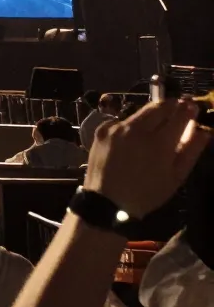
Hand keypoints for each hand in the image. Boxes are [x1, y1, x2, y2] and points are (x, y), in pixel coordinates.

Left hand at [86, 97, 210, 217]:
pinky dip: (133, 125)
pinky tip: (135, 139)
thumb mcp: (176, 176)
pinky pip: (123, 121)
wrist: (107, 201)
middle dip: (172, 105)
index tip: (193, 106)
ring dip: (153, 114)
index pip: (179, 114)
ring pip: (141, 112)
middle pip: (159, 106)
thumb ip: (191, 150)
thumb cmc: (147, 193)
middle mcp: (136, 129)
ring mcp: (116, 127)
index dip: (188, 108)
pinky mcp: (102, 129)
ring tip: (159, 125)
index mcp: (159, 142)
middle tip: (180, 109)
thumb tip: (204, 130)